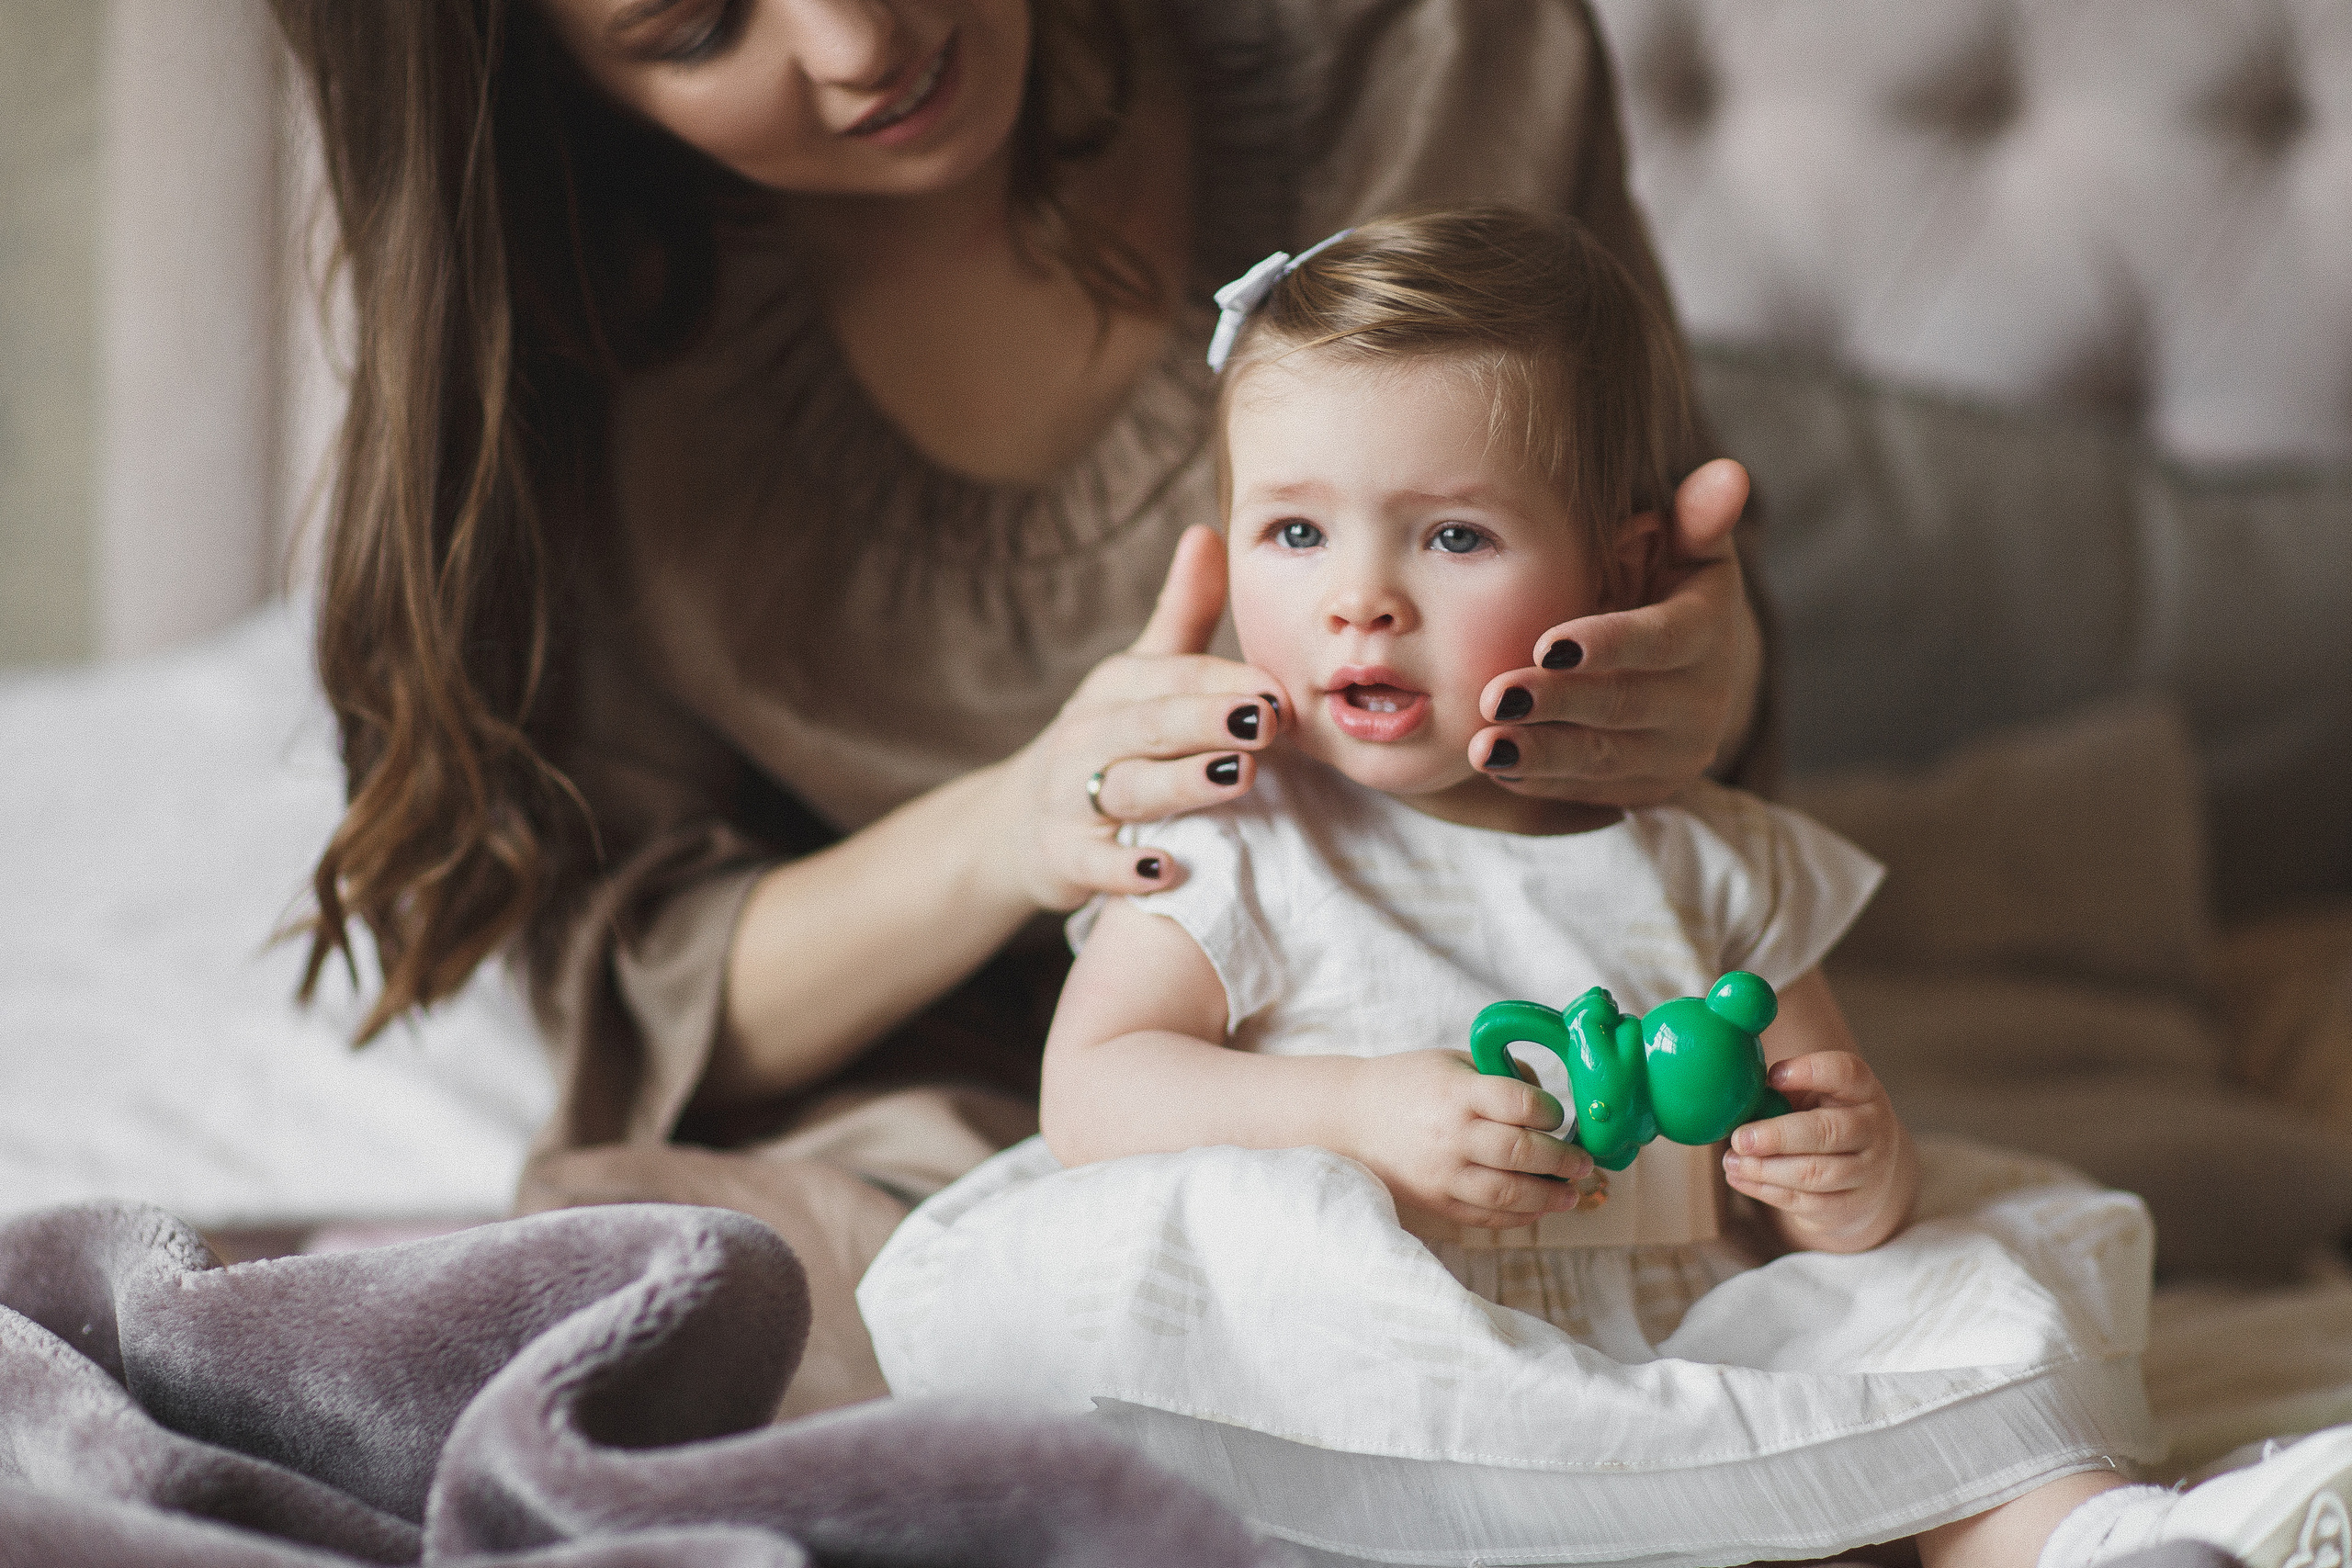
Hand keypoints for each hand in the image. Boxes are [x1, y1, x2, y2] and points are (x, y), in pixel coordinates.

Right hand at [988, 525, 1287, 911]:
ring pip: (1129, 788)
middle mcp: (1089, 735)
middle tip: (1265, 720)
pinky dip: (1127, 869)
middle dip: (1206, 719)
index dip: (1225, 682)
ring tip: (1236, 777)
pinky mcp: (1063, 856)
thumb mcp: (1137, 676)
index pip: (1173, 676)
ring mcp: (1071, 796)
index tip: (1280, 689)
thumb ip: (1182, 613)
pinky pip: (1094, 863)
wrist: (1018, 822)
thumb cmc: (1107, 739)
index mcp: (1116, 688)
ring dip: (1182, 783)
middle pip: (1150, 724)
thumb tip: (1208, 530)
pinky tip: (1169, 870)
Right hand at [1340, 1050, 1592, 1228]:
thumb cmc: (1408, 1084)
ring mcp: (1443, 1173)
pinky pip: (1487, 1218)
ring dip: (1550, 1196)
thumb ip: (1500, 1075)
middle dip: (1563, 1160)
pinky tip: (1538, 1207)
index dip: (1552, 1112)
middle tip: (1583, 1161)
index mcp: (1457, 1093)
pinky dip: (1519, 1216)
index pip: (1520, 1104)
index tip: (1560, 1116)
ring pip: (1509, 1194)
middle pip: (1522, 1153)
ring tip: (1570, 1192)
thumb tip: (1547, 1100)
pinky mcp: (1437, 1202)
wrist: (1351, 1119)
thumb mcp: (1452, 1061)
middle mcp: (1451, 1135)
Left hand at [1472, 459, 1762, 807]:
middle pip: (1625, 705)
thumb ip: (1694, 517)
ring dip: (1541, 755)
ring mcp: (1674, 751)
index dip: (1608, 644)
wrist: (1677, 670)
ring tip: (1485, 747)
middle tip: (1497, 698)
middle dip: (1559, 704)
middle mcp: (1703, 700)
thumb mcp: (1684, 548)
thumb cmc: (1663, 586)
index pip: (1663, 640)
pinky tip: (1496, 767)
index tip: (1546, 645)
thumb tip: (1728, 474)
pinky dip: (1540, 781)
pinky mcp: (1644, 788)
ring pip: (1603, 759)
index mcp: (1709, 631)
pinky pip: (1587, 791)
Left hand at [1721, 1051, 1916, 1252]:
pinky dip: (1765, 1191)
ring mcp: (1867, 1172)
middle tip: (1739, 1139)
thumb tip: (1736, 1090)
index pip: (1846, 1072)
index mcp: (1863, 1090)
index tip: (1772, 1077)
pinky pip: (1805, 1201)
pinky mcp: (1850, 1206)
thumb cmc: (1824, 1122)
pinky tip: (1739, 1178)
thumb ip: (1783, 1091)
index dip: (1809, 1072)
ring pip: (1814, 1173)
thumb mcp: (1814, 1097)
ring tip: (1731, 1161)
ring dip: (1765, 1169)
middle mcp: (1873, 1129)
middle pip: (1828, 1131)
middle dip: (1777, 1136)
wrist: (1866, 1177)